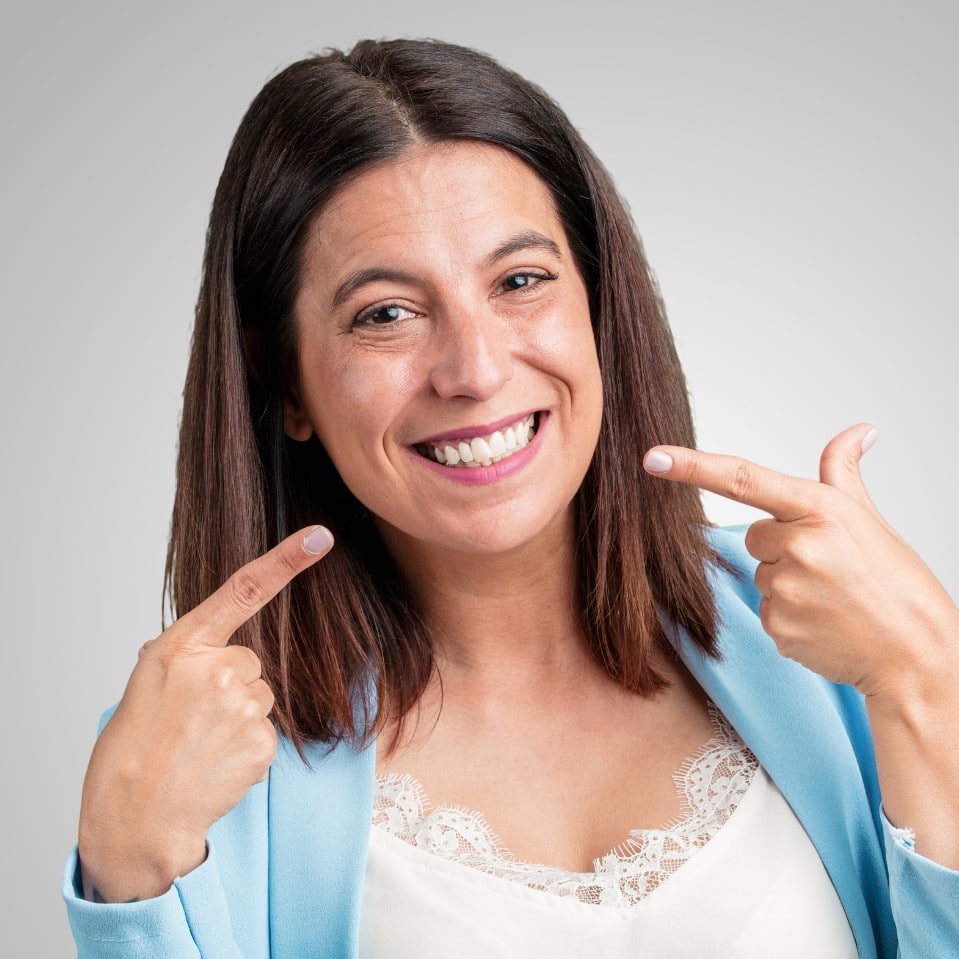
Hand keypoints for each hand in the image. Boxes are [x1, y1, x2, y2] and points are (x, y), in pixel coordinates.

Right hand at [77, 524, 333, 902]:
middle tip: (192, 721)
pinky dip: (247, 748)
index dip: (286, 560)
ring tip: (200, 745)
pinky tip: (215, 764)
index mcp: (182, 647)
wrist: (135, 818)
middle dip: (230, 686)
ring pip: (260, 698)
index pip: (243, 590)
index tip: (320, 536)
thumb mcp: (145, 685)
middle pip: (251, 662)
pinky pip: (266, 733)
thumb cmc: (133, 751)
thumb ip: (184, 659)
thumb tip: (208, 653)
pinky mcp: (261, 740)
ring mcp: (241, 705)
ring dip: (238, 718)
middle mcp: (216, 669)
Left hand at [643, 424, 958, 700]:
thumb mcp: (870, 519)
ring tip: (831, 598)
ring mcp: (786, 589)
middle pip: (754, 537)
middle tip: (828, 568)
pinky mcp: (778, 627)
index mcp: (820, 510)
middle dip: (781, 548)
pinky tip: (824, 622)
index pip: (743, 479)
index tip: (652, 456)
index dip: (692, 466)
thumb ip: (843, 472)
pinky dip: (788, 618)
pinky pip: (765, 612)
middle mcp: (799, 545)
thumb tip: (859, 431)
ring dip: (787, 584)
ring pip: (760, 575)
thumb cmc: (897, 583)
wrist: (916, 654)